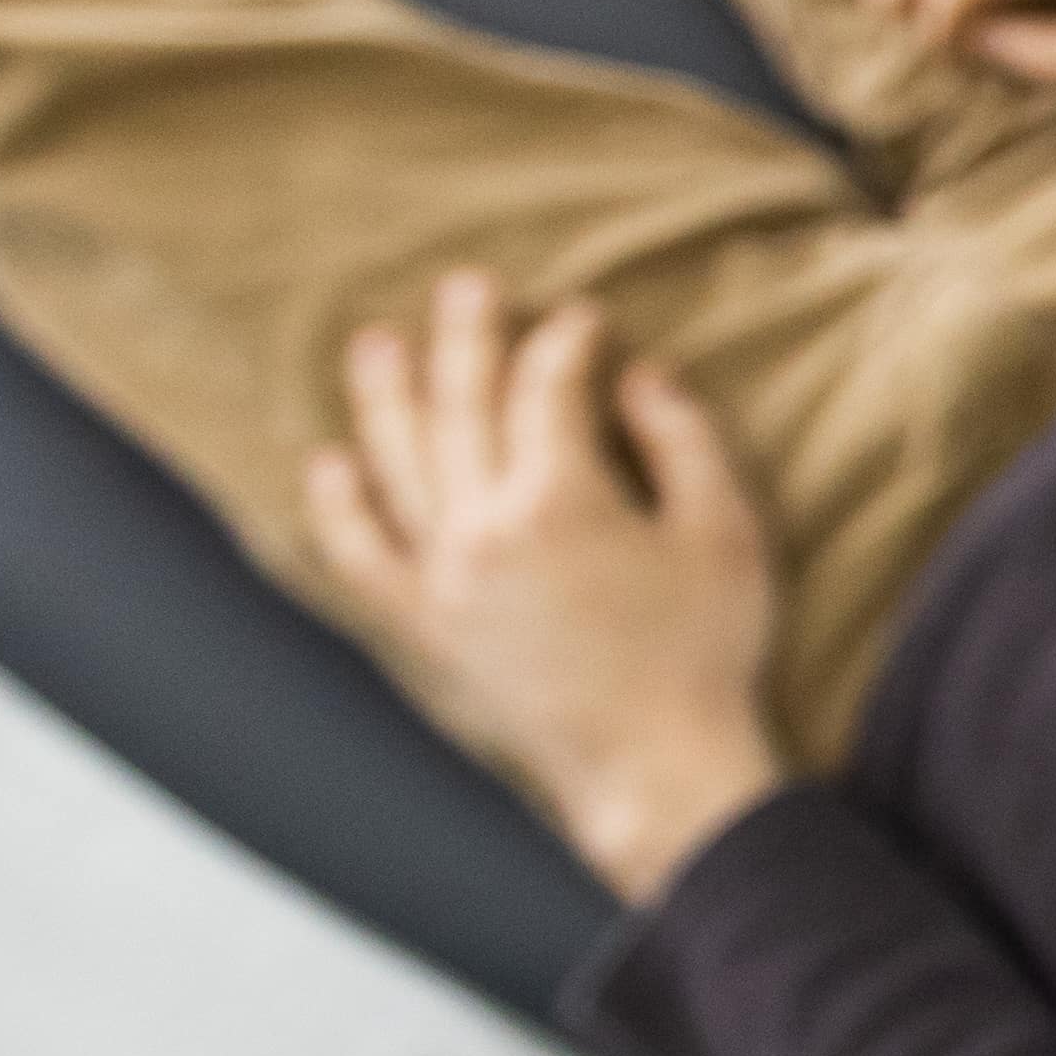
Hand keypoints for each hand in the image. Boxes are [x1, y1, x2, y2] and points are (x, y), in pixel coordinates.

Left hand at [303, 270, 785, 895]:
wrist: (656, 771)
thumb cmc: (705, 653)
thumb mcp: (726, 533)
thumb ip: (683, 441)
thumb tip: (640, 378)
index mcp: (561, 498)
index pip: (548, 388)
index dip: (566, 341)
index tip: (585, 318)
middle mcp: (483, 527)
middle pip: (462, 405)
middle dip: (466, 336)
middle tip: (465, 284)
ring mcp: (443, 579)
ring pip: (398, 464)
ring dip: (384, 396)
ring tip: (375, 344)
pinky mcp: (425, 628)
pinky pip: (361, 557)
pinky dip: (339, 508)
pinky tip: (329, 466)